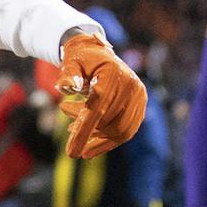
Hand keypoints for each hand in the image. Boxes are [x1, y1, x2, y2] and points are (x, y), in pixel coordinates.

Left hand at [56, 31, 147, 159]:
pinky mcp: (140, 105)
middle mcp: (131, 85)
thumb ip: (68, 75)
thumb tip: (65, 88)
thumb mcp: (70, 63)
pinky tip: (90, 139)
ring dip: (96, 138)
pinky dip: (108, 139)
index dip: (84, 132)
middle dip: (87, 132)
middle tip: (68, 129)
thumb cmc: (81, 59)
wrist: (97, 53)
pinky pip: (127, 131)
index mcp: (113, 74)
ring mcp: (139, 96)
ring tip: (75, 131)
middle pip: (109, 122)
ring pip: (120, 131)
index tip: (71, 154)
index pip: (98, 108)